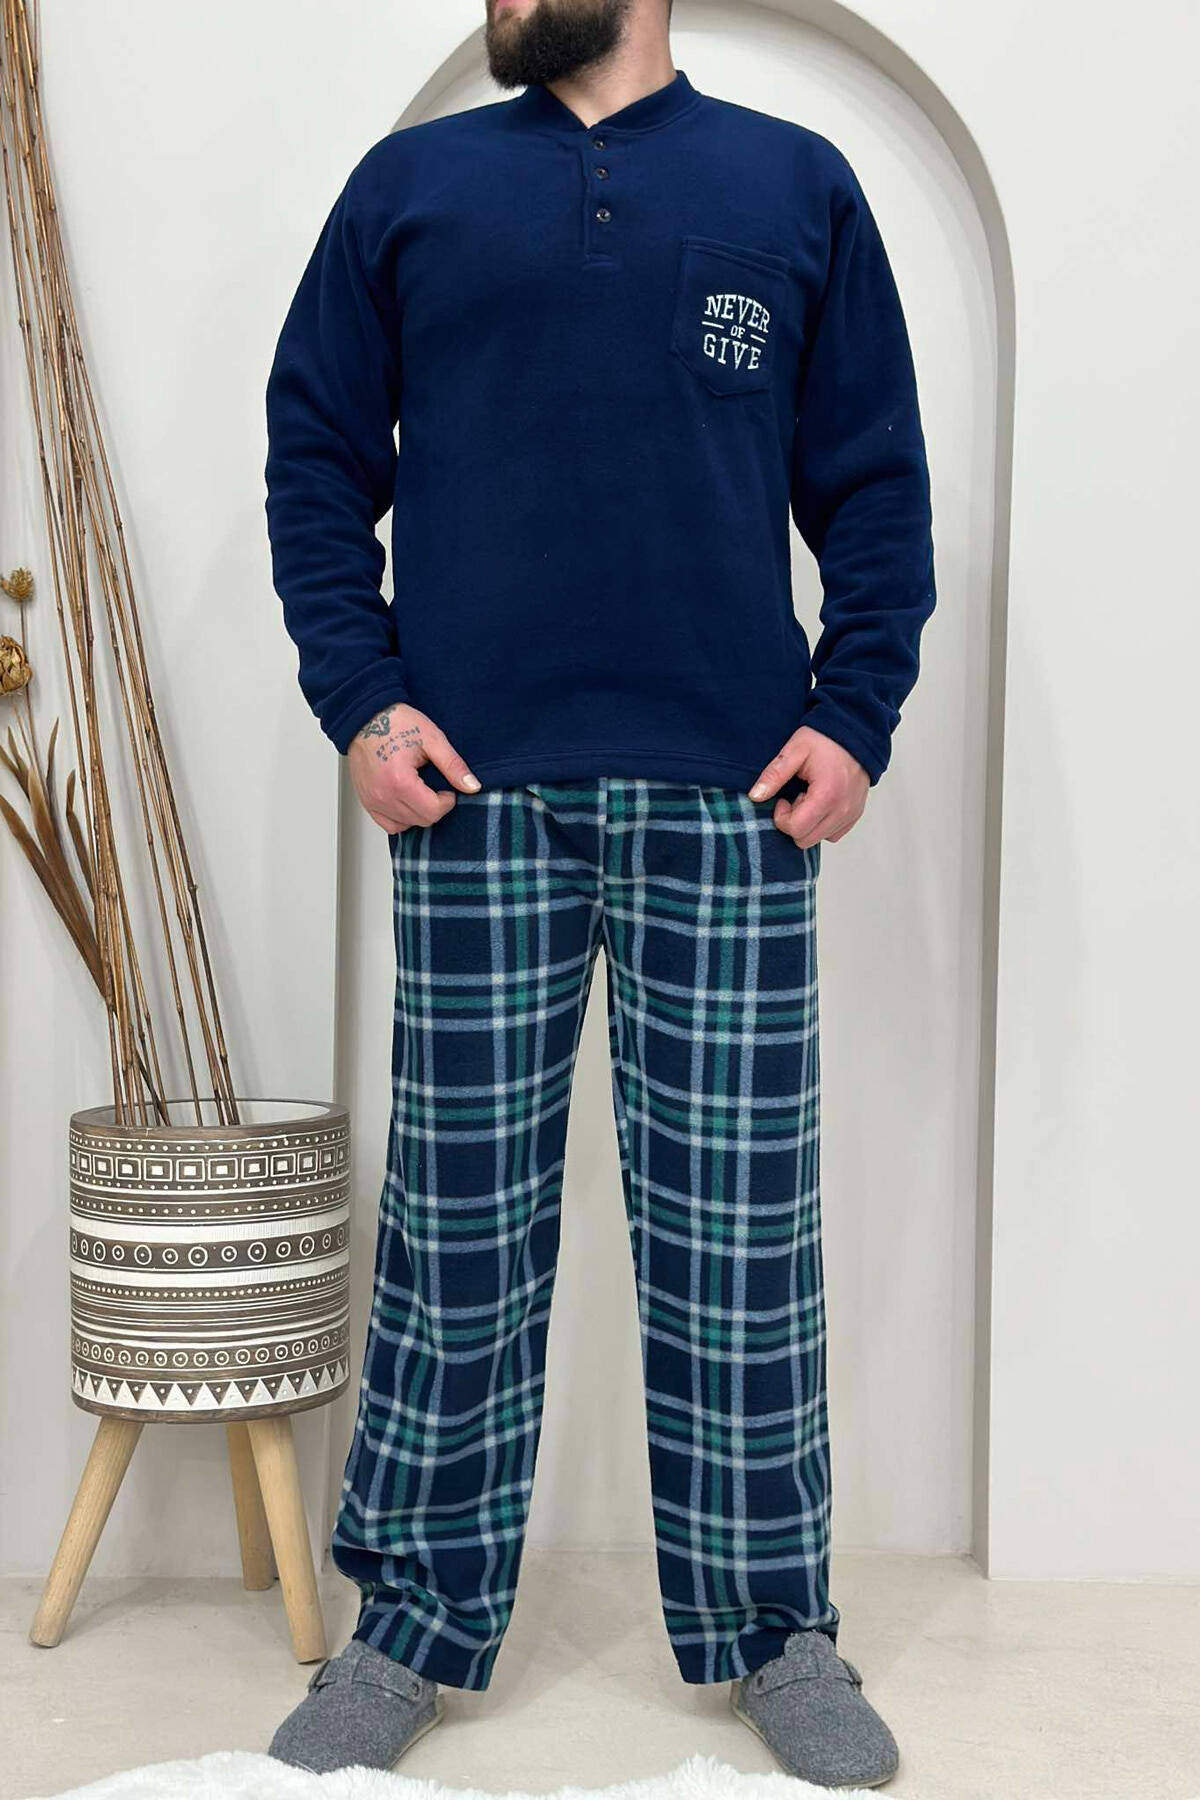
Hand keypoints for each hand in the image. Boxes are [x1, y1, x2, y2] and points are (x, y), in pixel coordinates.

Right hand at [347, 701, 479, 832]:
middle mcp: (383, 795)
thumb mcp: (432, 739)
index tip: (447, 788)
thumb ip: (453, 765)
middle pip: (421, 820)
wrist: (366, 717)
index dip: (447, 801)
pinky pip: (389, 825)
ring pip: (406, 825)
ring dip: (419, 813)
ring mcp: (372, 801)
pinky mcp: (366, 802)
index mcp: (400, 781)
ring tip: (419, 790)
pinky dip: (401, 818)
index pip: (433, 811)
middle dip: (435, 807)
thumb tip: (472, 786)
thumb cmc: (396, 723)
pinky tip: (407, 801)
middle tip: (434, 786)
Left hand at [749, 725, 868, 847]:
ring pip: (818, 839)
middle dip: (794, 823)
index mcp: (827, 796)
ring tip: (810, 798)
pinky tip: (820, 804)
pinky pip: (833, 834)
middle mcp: (842, 810)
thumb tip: (755, 796)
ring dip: (808, 824)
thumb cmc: (826, 739)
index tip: (783, 798)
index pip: (795, 830)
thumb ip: (774, 775)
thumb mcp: (795, 750)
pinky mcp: (855, 815)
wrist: (856, 733)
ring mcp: (851, 814)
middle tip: (796, 797)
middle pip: (805, 840)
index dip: (782, 817)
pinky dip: (822, 825)